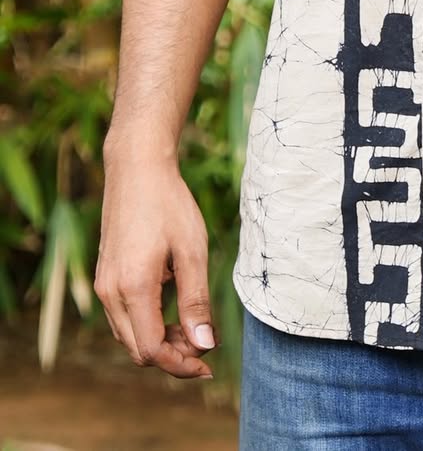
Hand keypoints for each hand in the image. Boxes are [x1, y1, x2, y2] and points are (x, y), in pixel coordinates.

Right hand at [94, 149, 216, 379]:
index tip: (208, 362)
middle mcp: (110, 293)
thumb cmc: (169, 204)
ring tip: (193, 326)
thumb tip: (205, 344)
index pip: (151, 350)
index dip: (180, 364)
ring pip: (129, 336)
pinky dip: (147, 324)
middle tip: (207, 343)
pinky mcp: (104, 277)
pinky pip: (123, 318)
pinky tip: (172, 309)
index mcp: (133, 288)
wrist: (136, 169)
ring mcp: (103, 285)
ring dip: (159, 341)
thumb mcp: (192, 250)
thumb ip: (196, 301)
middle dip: (172, 356)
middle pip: (138, 350)